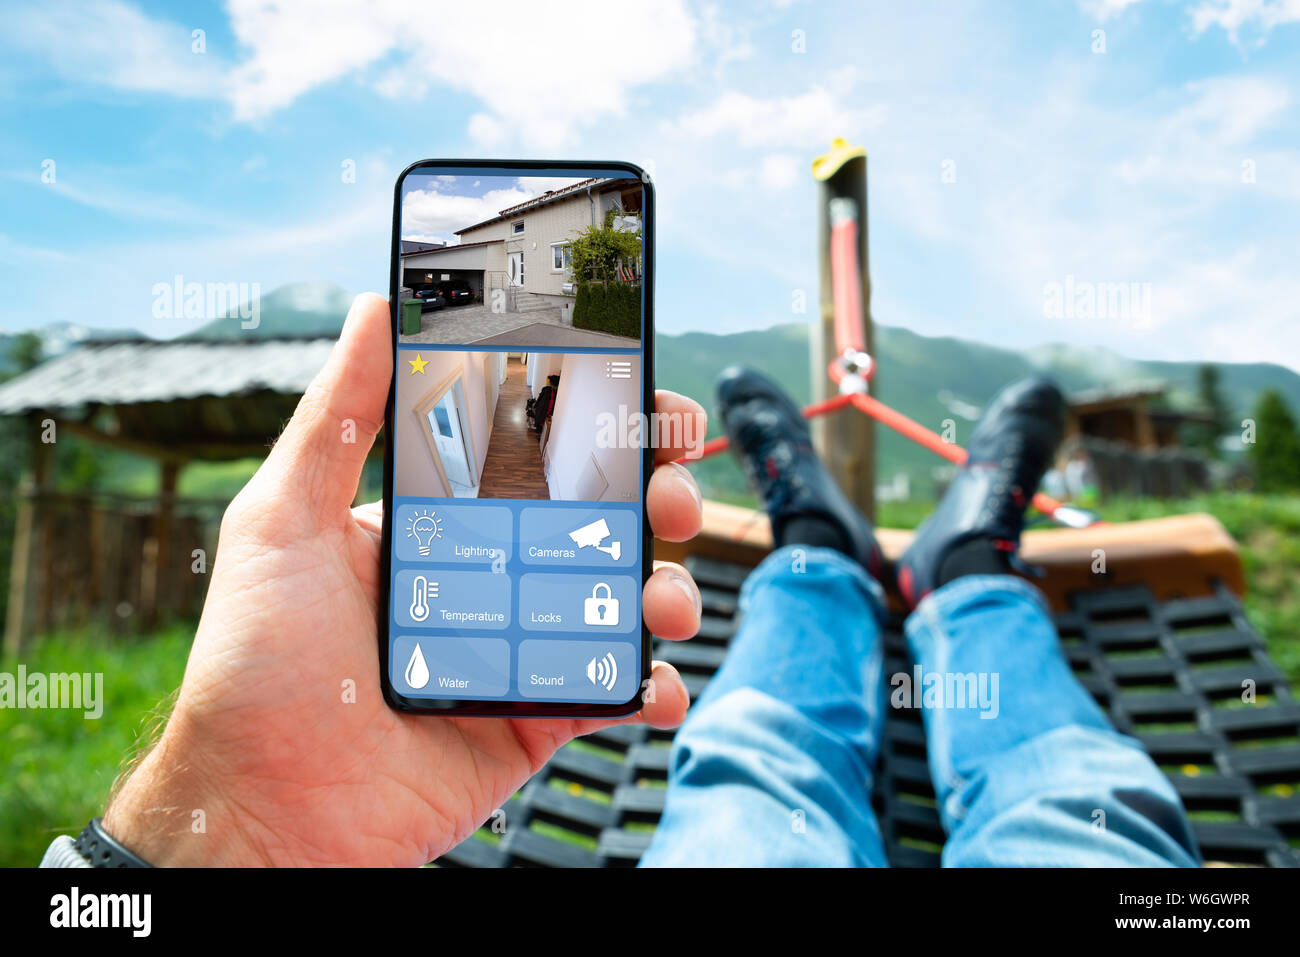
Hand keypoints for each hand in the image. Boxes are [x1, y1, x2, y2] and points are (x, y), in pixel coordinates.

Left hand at [103, 293, 705, 866]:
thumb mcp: (280, 523)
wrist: (264, 812)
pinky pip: (615, 691)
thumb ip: (336, 417)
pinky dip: (653, 685)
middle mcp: (492, 575)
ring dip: (667, 587)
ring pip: (623, 599)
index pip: (535, 452)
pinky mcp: (537, 717)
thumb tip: (376, 308)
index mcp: (440, 521)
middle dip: (655, 495)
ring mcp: (521, 646)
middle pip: (599, 519)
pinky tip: (651, 681)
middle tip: (668, 496)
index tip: (645, 397)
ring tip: (662, 599)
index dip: (598, 421)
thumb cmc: (255, 666)